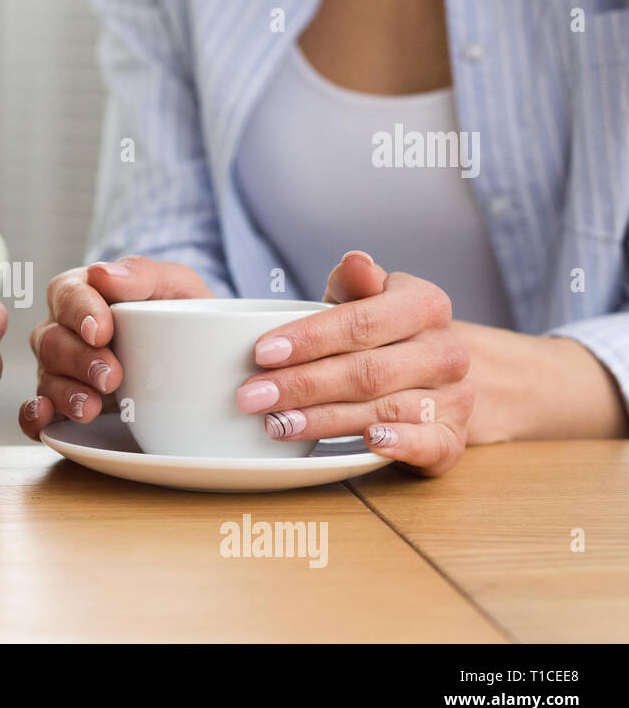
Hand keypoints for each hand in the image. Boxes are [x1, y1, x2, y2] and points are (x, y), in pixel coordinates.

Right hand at [18, 255, 212, 439]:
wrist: (200, 363)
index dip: (79, 312)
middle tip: (112, 377)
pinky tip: (46, 417)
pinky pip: (34, 415)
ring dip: (65, 394)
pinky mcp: (64, 409)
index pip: (66, 294)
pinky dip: (33, 417)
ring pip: (45, 379)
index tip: (101, 332)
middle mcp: (63, 332)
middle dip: (78, 360)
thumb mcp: (175, 285)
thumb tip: (104, 274)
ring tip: (92, 408)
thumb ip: (143, 273)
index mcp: (85, 294)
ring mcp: (60, 372)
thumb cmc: (180, 315)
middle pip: (50, 341)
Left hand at [243, 251, 473, 475]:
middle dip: (302, 386)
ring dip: (325, 420)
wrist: (439, 372)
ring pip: (384, 410)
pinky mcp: (454, 437)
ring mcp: (455, 397)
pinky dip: (401, 445)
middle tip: (251, 397)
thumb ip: (352, 284)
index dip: (309, 339)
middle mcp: (446, 351)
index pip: (362, 322)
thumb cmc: (384, 333)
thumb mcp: (366, 299)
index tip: (261, 352)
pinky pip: (431, 445)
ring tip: (276, 424)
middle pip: (366, 372)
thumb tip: (354, 263)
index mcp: (425, 306)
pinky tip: (369, 443)